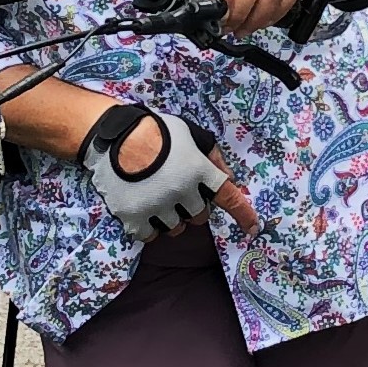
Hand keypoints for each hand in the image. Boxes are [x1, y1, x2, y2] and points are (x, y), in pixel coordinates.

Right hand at [84, 107, 259, 237]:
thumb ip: (212, 157)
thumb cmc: (155, 130)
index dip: (244, 215)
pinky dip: (149, 227)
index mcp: (199, 171)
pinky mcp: (134, 217)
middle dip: (193, 207)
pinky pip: (150, 236)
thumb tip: (230, 179)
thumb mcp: (191, 134)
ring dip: (171, 217)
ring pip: (175, 228)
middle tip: (177, 191)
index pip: (229, 198)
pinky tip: (143, 208)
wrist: (113, 135)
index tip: (254, 229)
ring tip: (157, 197)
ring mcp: (157, 207)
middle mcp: (182, 192)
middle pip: (199, 216)